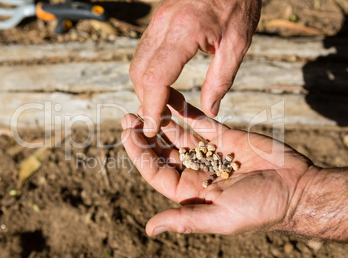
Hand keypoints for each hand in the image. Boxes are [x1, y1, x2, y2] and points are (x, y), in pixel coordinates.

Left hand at [121, 102, 316, 235]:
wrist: (297, 189)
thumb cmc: (260, 208)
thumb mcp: (220, 218)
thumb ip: (185, 219)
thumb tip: (150, 229)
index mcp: (189, 192)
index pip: (155, 170)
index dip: (139, 153)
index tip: (127, 132)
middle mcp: (194, 171)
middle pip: (162, 151)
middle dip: (144, 134)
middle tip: (129, 116)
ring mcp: (208, 152)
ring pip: (178, 134)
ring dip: (161, 120)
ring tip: (144, 104)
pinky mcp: (224, 136)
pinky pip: (200, 121)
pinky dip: (185, 110)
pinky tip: (170, 97)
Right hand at [129, 0, 261, 136]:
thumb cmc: (239, 3)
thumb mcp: (238, 43)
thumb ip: (221, 79)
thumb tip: (210, 110)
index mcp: (184, 31)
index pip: (156, 77)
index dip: (151, 106)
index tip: (152, 126)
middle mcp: (163, 25)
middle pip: (140, 72)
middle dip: (146, 99)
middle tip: (162, 117)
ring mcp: (158, 21)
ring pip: (138, 62)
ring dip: (146, 87)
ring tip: (165, 103)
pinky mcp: (158, 20)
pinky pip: (145, 52)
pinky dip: (149, 73)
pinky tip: (165, 83)